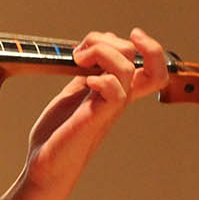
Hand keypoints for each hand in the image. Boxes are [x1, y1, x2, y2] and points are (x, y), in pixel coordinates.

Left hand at [19, 27, 168, 199]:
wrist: (45, 165)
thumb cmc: (59, 132)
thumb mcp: (74, 92)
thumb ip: (88, 71)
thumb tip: (93, 48)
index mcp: (117, 92)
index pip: (154, 68)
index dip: (152, 48)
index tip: (132, 35)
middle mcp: (119, 99)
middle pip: (140, 59)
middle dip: (108, 40)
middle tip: (81, 52)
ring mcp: (109, 108)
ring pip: (125, 67)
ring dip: (100, 52)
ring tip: (78, 60)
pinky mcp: (95, 118)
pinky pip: (114, 92)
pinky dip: (101, 78)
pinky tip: (85, 82)